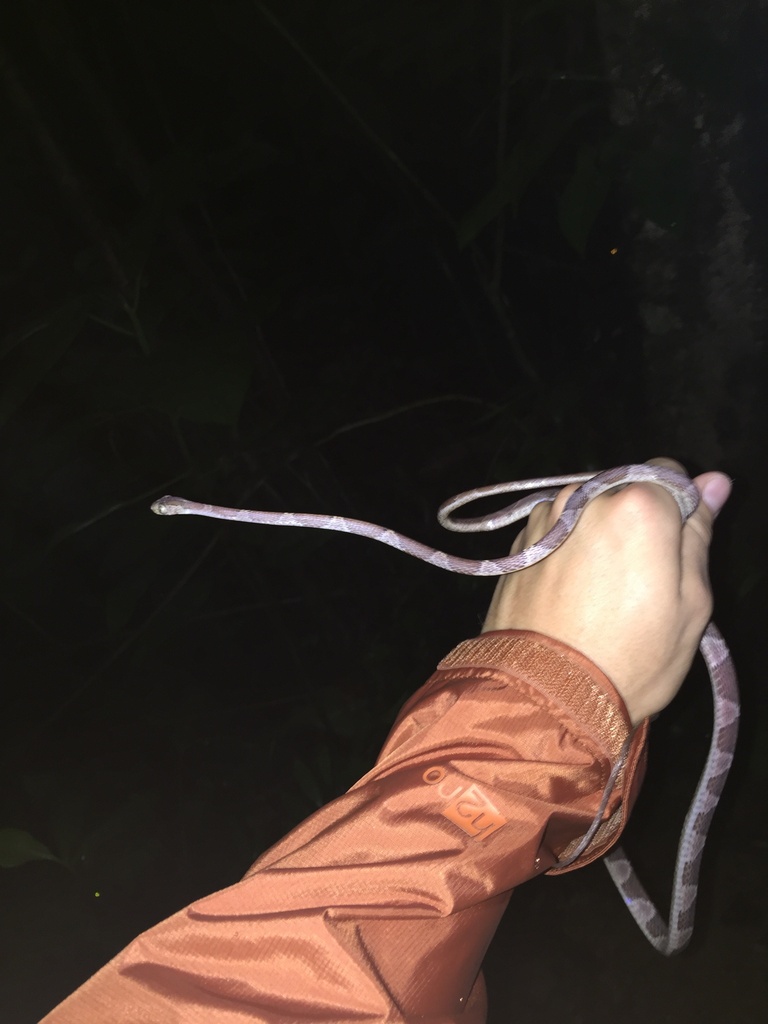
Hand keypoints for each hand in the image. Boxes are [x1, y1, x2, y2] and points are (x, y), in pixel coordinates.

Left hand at [482, 458, 731, 724]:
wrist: (543, 694)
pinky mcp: (518, 542)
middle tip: (637, 583)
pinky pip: (558, 530)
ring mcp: (546, 518)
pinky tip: (571, 595)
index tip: (672, 552)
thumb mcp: (690, 604)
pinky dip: (568, 550)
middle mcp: (584, 496)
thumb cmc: (629, 657)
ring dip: (598, 535)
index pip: (669, 472)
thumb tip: (715, 482)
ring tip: (599, 595)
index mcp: (638, 506)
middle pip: (624, 491)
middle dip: (636, 524)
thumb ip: (698, 535)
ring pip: (588, 509)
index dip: (678, 510)